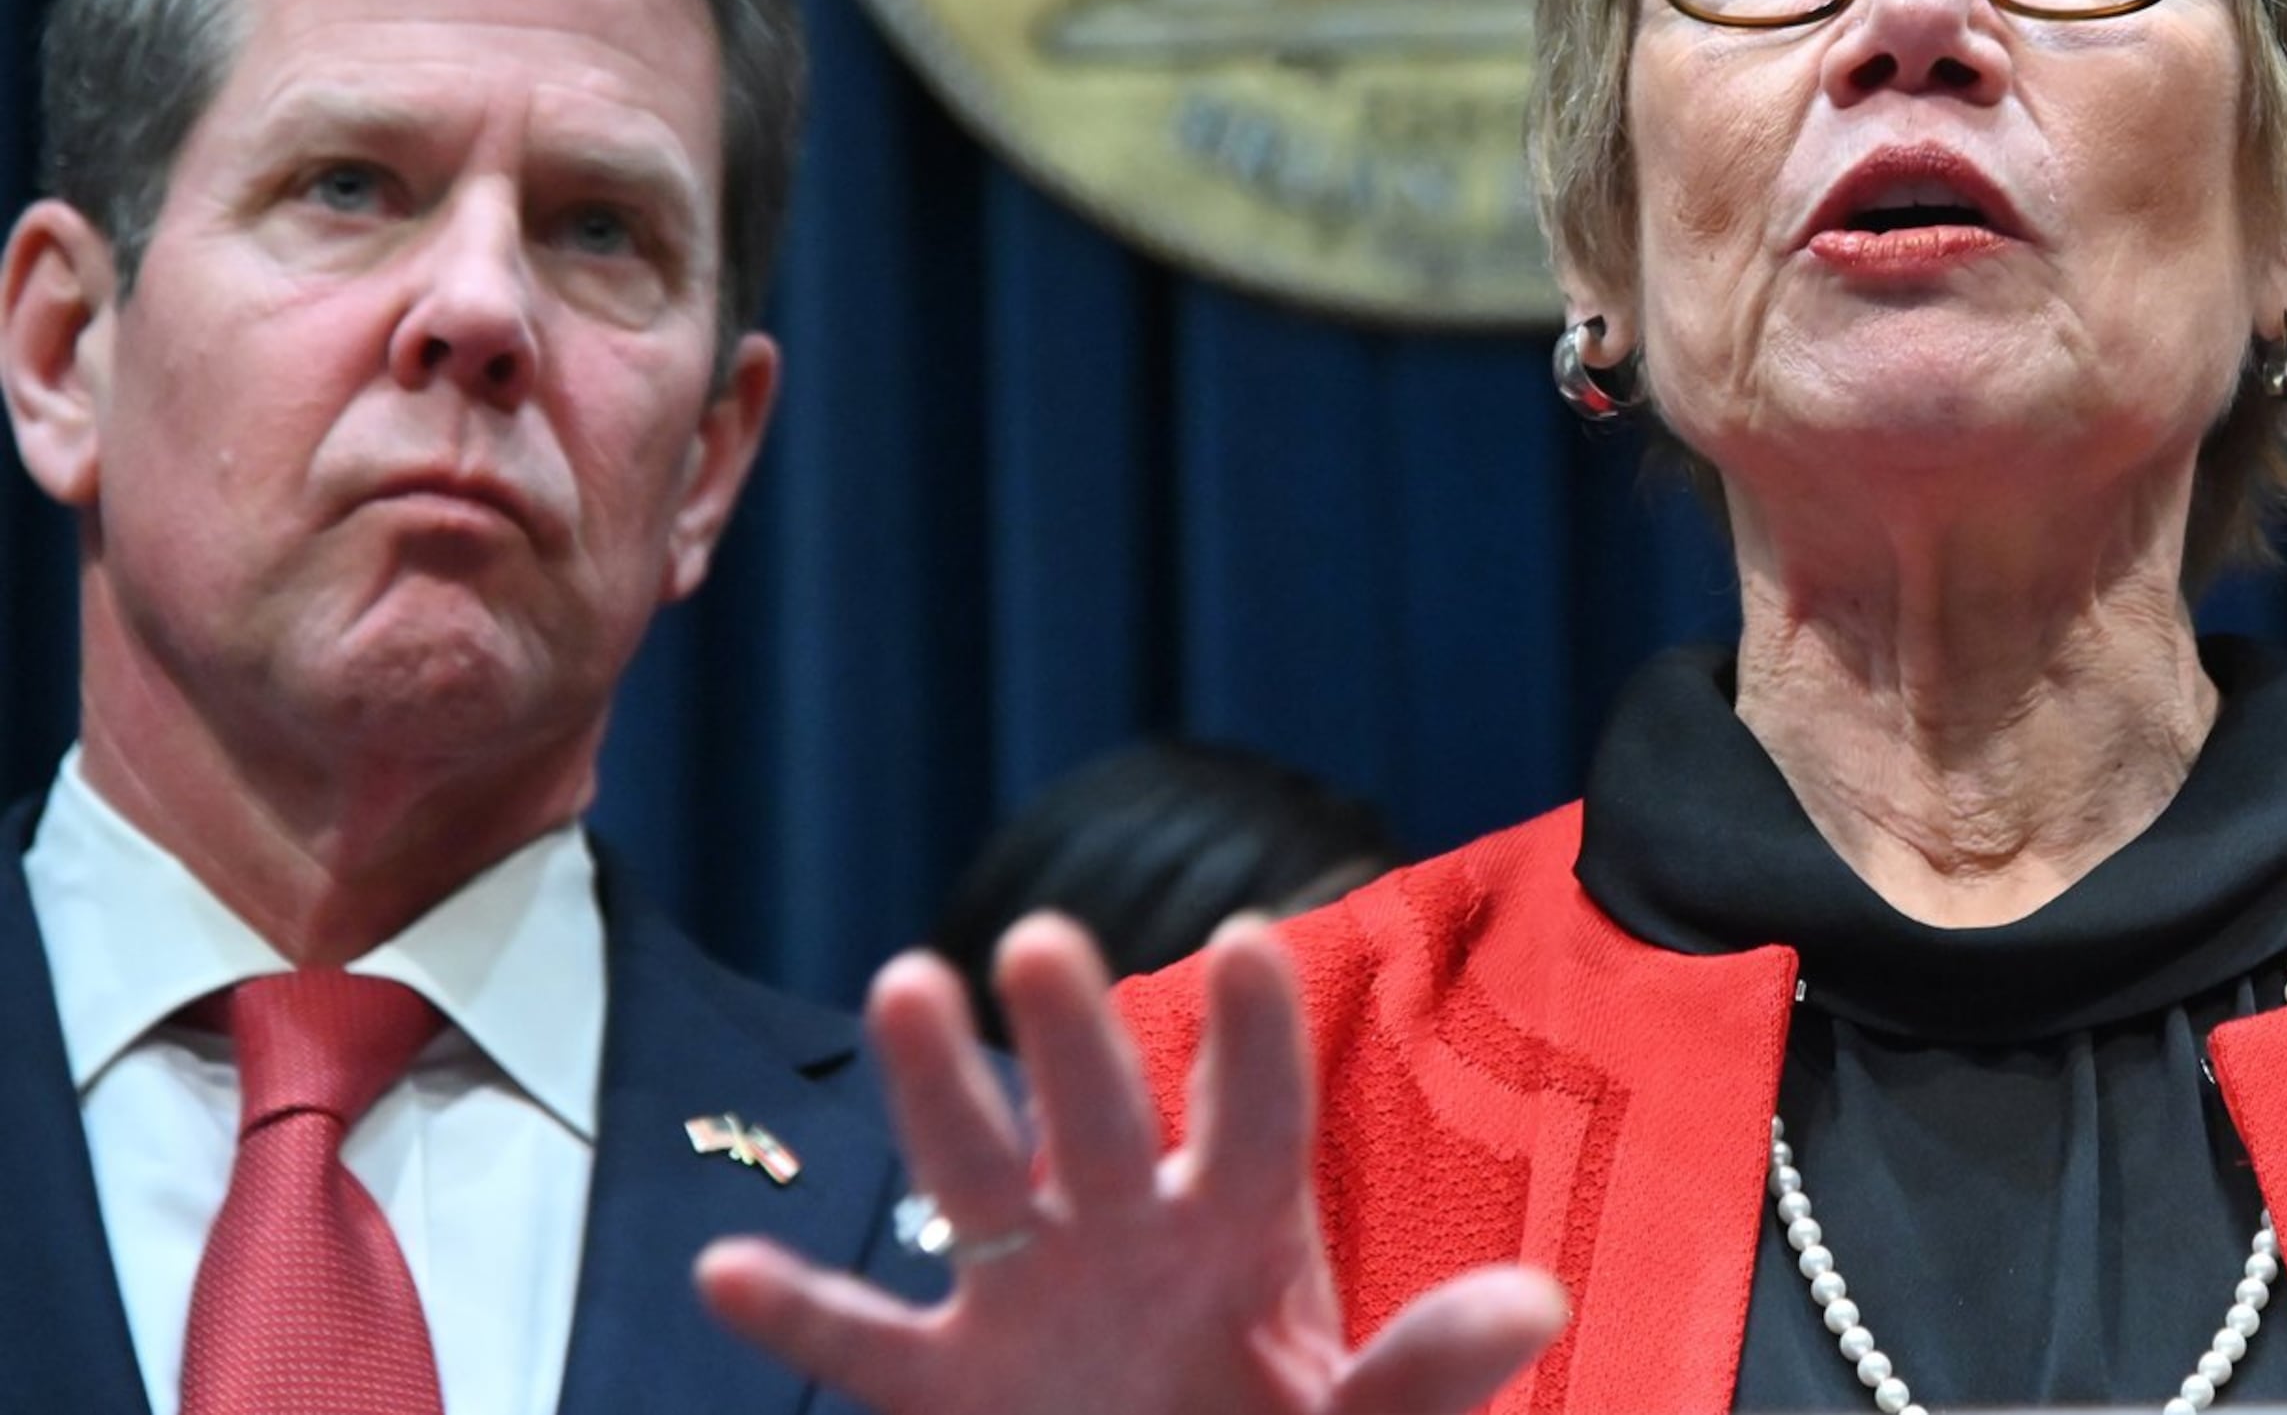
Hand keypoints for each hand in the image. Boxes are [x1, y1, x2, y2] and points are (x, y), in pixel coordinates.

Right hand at [697, 915, 1568, 1414]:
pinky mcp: (954, 1387)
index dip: (1253, 1038)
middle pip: (1099, 1120)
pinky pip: (866, 1347)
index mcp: (1243, 1233)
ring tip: (903, 983)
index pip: (1255, 1117)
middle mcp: (1129, 1235)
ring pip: (974, 1181)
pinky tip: (725, 1267)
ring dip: (937, 1093)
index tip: (1251, 941)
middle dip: (1069, 1037)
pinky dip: (800, 1314)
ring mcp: (1033, 1302)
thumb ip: (1430, 1370)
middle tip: (1036, 939)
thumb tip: (1536, 1298)